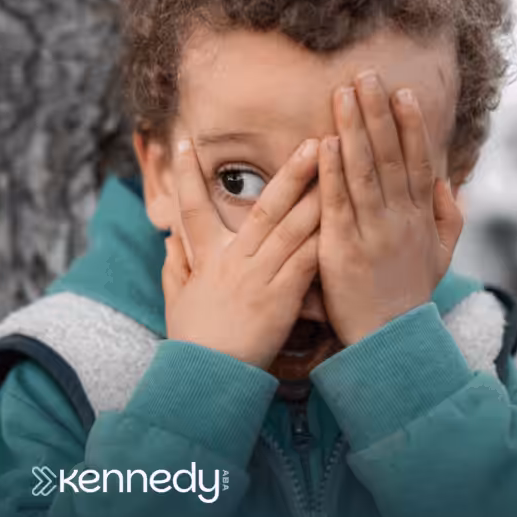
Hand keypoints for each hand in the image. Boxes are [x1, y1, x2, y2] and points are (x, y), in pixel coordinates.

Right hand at [161, 137, 320, 370]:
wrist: (209, 375)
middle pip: (264, 209)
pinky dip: (326, 238)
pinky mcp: (282, 297)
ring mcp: (260, 277)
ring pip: (293, 228)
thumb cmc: (192, 340)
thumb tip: (169, 240)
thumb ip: (174, 267)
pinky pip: (308, 261)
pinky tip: (347, 217)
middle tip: (312, 141)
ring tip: (339, 172)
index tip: (183, 143)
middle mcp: (234, 260)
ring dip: (318, 195)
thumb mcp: (175, 300)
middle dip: (289, 173)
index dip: (185, 176)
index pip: (192, 209)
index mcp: (206, 259)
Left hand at [317, 71, 463, 345]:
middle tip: (366, 75)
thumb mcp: (441, 255)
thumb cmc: (409, 294)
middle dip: (377, 113)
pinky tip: (324, 144)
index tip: (402, 92)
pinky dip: (331, 172)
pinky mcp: (341, 247)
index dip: (410, 125)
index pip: (416, 161)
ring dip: (353, 130)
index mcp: (419, 216)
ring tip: (344, 95)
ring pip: (363, 171)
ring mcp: (370, 231)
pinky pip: (337, 203)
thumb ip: (448, 217)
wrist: (388, 338)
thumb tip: (449, 182)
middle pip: (389, 155)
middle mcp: (398, 217)